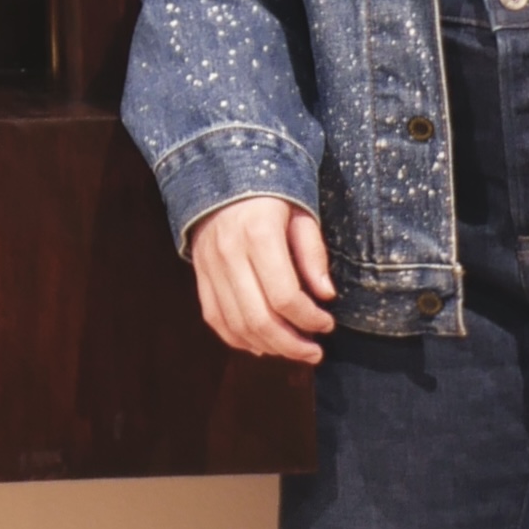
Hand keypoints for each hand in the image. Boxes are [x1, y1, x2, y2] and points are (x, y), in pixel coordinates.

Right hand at [186, 192, 336, 365]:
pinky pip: (215, 319)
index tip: (328, 323)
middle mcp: (229, 254)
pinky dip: (238, 340)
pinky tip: (262, 346)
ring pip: (236, 325)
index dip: (309, 318)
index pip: (284, 295)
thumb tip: (326, 295)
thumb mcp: (300, 214)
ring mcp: (210, 268)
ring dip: (268, 347)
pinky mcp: (200, 276)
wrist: (221, 177)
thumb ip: (313, 254)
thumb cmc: (270, 196)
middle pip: (258, 318)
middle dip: (291, 344)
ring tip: (293, 350)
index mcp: (258, 235)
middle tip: (315, 352)